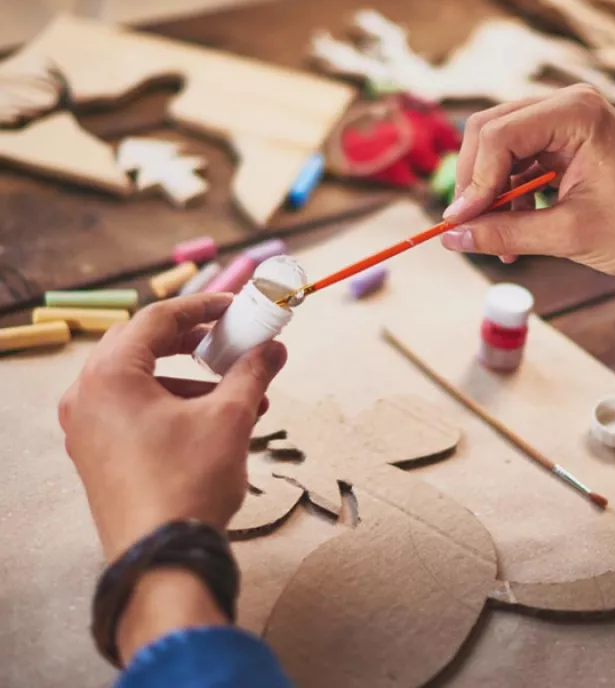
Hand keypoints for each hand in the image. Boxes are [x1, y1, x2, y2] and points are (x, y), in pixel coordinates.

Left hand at [59, 293, 286, 561]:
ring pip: (143, 380)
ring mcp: (88, 428)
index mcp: (110, 377)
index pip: (156, 320)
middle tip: (230, 339)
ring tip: (241, 390)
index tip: (234, 307)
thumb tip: (274, 348)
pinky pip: (136, 409)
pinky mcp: (98, 453)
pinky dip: (176, 403)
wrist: (161, 560)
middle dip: (195, 340)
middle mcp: (88, 397)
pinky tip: (218, 419)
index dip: (202, 307)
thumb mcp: (230, 418)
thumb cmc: (188, 484)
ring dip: (193, 377)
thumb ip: (253, 372)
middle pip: (144, 345)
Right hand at [441, 85, 614, 277]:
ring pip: (497, 150)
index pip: (498, 136)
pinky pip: (516, 163)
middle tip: (469, 229)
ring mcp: (564, 121)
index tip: (460, 225)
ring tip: (497, 242)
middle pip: (489, 134)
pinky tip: (513, 235)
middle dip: (475, 185)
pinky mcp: (563, 142)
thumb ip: (504, 234)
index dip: (473, 183)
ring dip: (490, 195)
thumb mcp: (568, 236)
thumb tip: (450, 238)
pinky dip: (508, 197)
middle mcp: (566, 105)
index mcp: (576, 113)